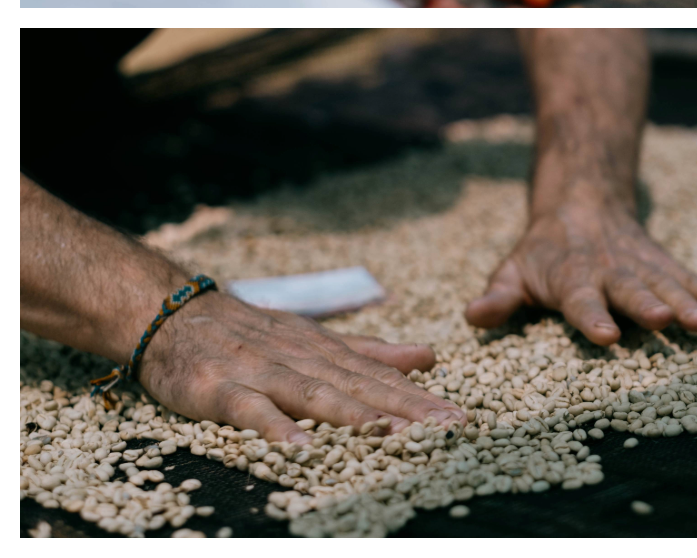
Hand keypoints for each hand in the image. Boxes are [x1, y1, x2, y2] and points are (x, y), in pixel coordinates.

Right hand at [138, 288, 460, 446]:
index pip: (380, 377)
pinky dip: (275, 427)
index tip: (456, 418)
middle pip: (358, 386)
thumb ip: (370, 352)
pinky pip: (250, 410)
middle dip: (404, 408)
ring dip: (353, 415)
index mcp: (326, 351)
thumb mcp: (315, 338)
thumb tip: (429, 357)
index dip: (419, 397)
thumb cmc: (252, 333)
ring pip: (314, 394)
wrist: (173, 314)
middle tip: (443, 428)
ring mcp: (260, 372)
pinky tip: (299, 448)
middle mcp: (300, 359)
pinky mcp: (219, 388)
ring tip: (391, 435)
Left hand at [466, 199, 696, 343]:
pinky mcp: (667, 267)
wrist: (584, 200)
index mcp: (572, 277)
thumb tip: (473, 317)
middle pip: (632, 291)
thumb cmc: (543, 253)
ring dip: (689, 303)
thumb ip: (498, 297)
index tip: (607, 336)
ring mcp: (644, 268)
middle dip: (649, 306)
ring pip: (668, 285)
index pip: (582, 299)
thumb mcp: (513, 270)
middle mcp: (613, 272)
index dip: (593, 317)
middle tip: (667, 321)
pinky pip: (693, 282)